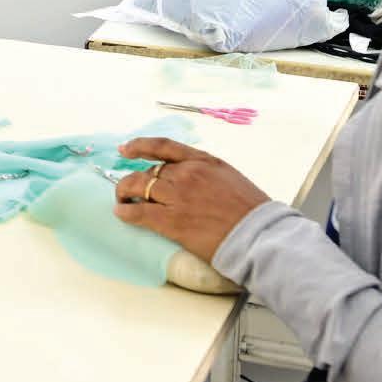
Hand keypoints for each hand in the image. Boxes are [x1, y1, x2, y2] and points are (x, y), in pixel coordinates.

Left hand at [110, 137, 271, 261]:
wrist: (259, 235)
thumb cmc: (251, 211)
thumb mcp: (229, 178)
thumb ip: (205, 173)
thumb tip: (187, 179)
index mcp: (202, 161)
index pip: (163, 146)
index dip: (140, 146)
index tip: (125, 150)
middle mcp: (187, 173)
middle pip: (148, 171)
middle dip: (133, 180)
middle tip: (127, 190)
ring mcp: (178, 196)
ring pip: (138, 187)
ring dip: (125, 194)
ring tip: (121, 202)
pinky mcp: (173, 220)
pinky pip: (139, 212)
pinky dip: (126, 212)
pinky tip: (122, 214)